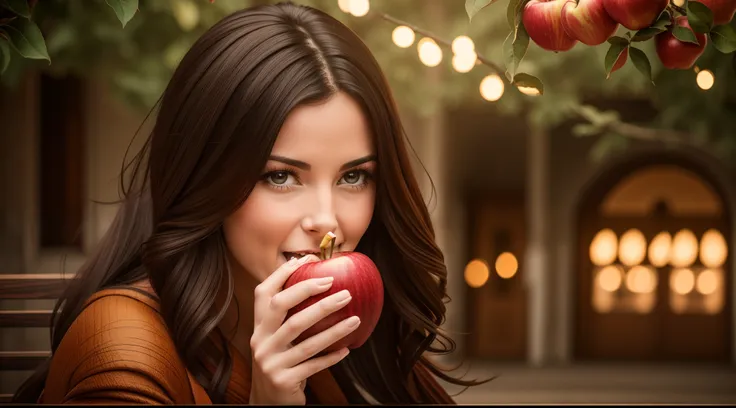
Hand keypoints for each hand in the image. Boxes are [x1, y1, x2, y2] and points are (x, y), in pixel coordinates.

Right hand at [249, 255, 360, 404]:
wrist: (268, 403)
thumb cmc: (281, 363)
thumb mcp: (278, 340)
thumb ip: (289, 317)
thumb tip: (321, 282)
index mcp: (258, 327)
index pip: (264, 292)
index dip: (283, 273)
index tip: (308, 259)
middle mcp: (260, 341)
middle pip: (282, 307)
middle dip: (309, 291)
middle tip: (335, 283)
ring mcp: (270, 362)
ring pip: (304, 339)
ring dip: (333, 328)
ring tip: (355, 317)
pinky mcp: (283, 380)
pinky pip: (312, 365)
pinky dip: (331, 357)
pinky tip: (347, 349)